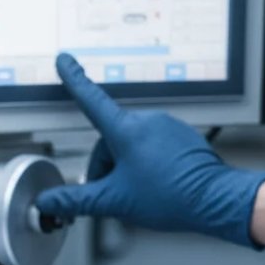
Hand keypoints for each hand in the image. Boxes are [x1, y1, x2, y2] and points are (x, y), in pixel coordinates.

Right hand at [36, 53, 264, 247]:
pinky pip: (152, 146)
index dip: (74, 80)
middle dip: (105, 166)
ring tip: (139, 192)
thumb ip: (74, 200)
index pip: (91, 99)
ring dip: (125, 167)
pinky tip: (154, 186)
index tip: (65, 62)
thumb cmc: (172, 196)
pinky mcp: (182, 138)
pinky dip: (146, 165)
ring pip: (130, 144)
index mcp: (127, 131)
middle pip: (109, 139)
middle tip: (114, 192)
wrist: (216, 201)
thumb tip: (49, 201)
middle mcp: (148, 122)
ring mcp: (168, 128)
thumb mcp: (113, 201)